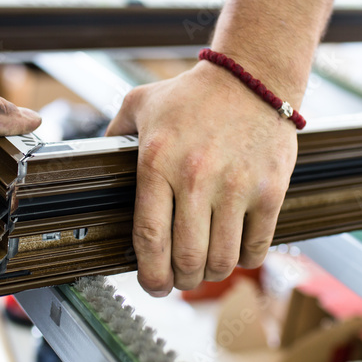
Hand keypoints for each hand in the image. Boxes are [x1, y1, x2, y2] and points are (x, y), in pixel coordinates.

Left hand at [106, 61, 297, 294]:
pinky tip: (237, 248)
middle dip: (180, 280)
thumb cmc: (194, 94)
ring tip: (207, 266)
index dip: (150, 274)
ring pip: (222, 260)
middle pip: (186, 258)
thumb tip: (90, 164)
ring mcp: (237, 186)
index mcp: (158, 162)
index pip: (149, 238)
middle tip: (179, 278)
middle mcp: (196, 178)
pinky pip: (256, 247)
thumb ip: (113, 135)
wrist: (253, 77)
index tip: (153, 284)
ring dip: (211, 273)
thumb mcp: (141, 104)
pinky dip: (246, 258)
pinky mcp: (270, 190)